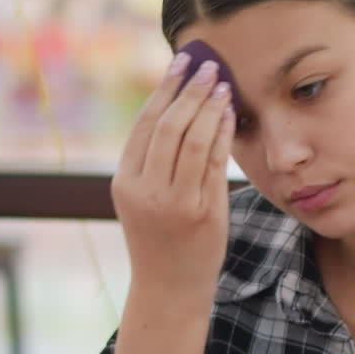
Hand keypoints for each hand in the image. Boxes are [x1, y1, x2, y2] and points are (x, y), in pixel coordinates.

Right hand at [111, 52, 234, 304]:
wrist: (169, 290)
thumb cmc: (159, 240)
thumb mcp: (141, 200)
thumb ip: (152, 162)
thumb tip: (176, 107)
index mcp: (125, 183)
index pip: (145, 124)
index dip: (165, 89)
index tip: (180, 63)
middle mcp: (146, 190)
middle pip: (169, 126)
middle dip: (190, 90)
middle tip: (208, 65)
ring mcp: (175, 202)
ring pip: (192, 140)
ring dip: (209, 107)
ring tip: (222, 84)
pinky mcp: (203, 213)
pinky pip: (214, 163)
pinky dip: (222, 133)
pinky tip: (230, 115)